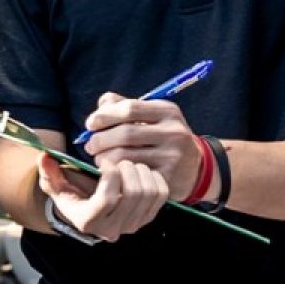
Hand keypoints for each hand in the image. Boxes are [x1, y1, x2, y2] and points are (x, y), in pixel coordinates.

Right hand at [38, 152, 167, 240]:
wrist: (86, 209)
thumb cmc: (71, 194)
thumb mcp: (54, 184)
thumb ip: (48, 172)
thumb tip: (44, 157)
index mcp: (89, 221)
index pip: (107, 198)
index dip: (110, 174)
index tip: (104, 162)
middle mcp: (113, 229)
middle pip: (132, 194)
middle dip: (127, 169)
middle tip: (119, 161)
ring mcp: (133, 225)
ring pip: (149, 193)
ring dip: (141, 172)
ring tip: (129, 164)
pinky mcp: (147, 217)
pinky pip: (161, 194)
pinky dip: (155, 177)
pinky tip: (141, 171)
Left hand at [78, 92, 203, 200]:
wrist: (194, 168)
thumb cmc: (164, 138)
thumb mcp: (152, 117)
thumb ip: (125, 106)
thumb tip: (101, 105)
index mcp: (168, 111)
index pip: (130, 109)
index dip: (105, 116)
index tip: (90, 124)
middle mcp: (173, 131)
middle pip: (125, 133)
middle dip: (100, 140)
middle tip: (90, 146)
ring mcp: (172, 156)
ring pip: (124, 156)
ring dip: (103, 158)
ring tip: (99, 159)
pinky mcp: (166, 178)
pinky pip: (130, 175)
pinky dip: (115, 173)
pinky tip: (112, 172)